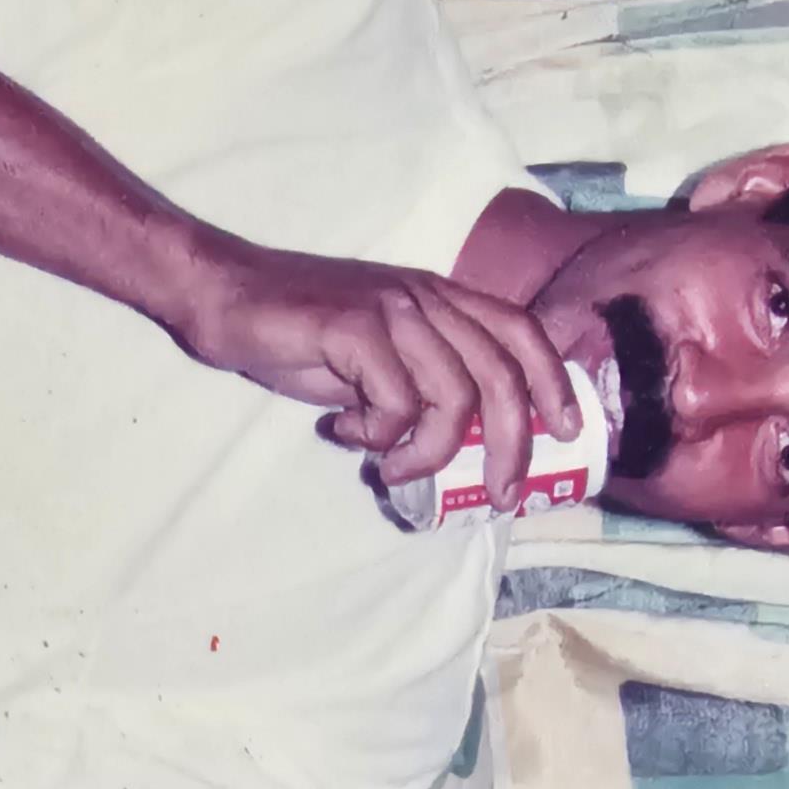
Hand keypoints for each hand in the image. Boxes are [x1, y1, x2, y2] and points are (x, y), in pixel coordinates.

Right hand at [162, 233, 583, 509]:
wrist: (223, 294)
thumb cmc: (294, 329)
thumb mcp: (372, 356)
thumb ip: (415, 383)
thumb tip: (446, 442)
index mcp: (438, 298)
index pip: (521, 332)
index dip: (554, 383)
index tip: (566, 432)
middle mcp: (425, 297)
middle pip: (503, 375)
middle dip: (512, 447)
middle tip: (497, 494)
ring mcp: (392, 310)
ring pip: (455, 397)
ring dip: (430, 452)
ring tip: (392, 468)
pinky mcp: (355, 328)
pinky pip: (397, 402)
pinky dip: (379, 436)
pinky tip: (344, 434)